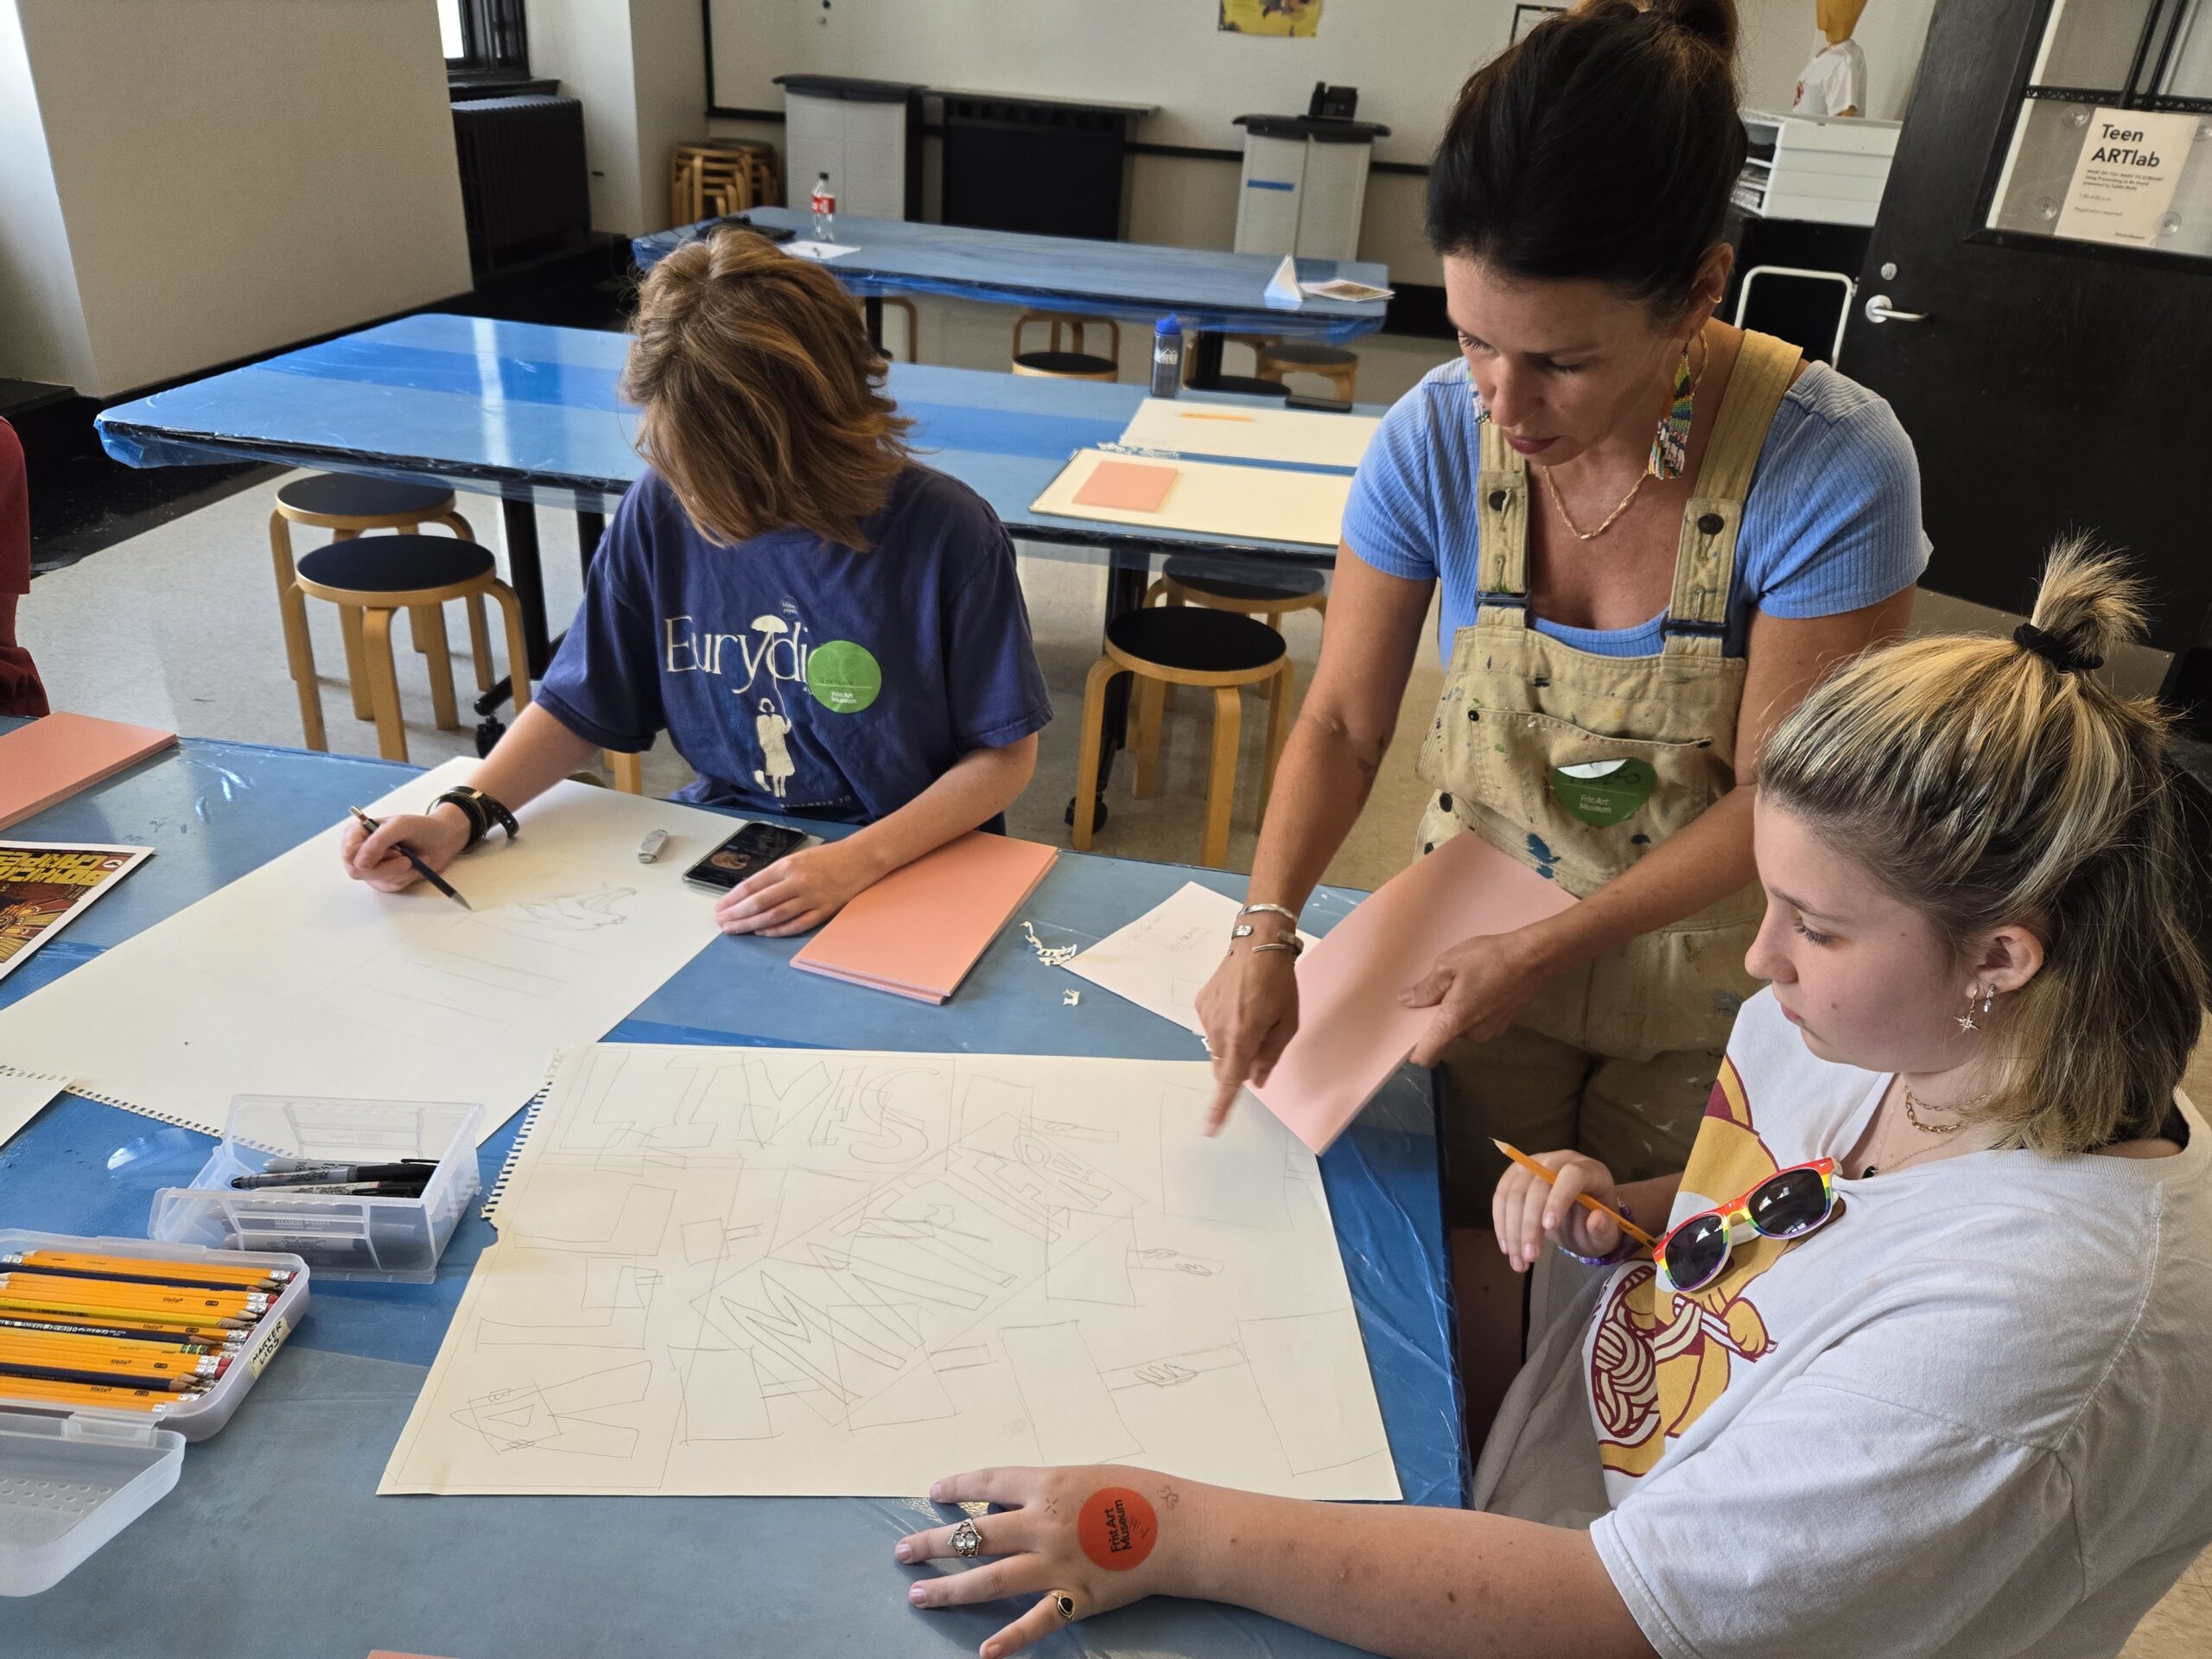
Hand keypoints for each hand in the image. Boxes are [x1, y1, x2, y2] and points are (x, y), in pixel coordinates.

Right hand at [339, 805, 469, 892]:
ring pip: (375, 880)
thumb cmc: (419, 828)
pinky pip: (390, 886)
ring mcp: (370, 868)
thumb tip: (360, 864)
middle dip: (386, 868)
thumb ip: (379, 841)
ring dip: (400, 871)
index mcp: (357, 833)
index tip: (391, 853)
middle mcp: (359, 852)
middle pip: (357, 871)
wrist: (442, 841)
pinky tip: (412, 866)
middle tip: (406, 859)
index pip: (348, 851)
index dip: (364, 856)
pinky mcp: (383, 880)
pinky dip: (405, 877)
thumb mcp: (401, 825)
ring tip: (411, 858)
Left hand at [715, 838, 880, 936]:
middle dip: (736, 914)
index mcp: (787, 865)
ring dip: (751, 924)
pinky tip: (763, 932)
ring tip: (735, 929)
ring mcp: (811, 898)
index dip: (733, 898)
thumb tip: (750, 893)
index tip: (720, 907)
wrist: (861, 858)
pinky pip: (796, 924)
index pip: (752, 885)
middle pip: (759, 903)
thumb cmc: (828, 857)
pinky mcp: (824, 910)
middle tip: (722, 922)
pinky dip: (777, 930)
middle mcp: (797, 881)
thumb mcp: (798, 858)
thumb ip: (776, 875)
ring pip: (774, 916)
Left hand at [895, 1465, 1187, 1657]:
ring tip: (918, 1595)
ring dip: (949, 1588)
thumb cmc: (1139, 1492)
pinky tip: (983, 1651)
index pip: (988, 1481)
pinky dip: (1009, 1639)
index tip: (933, 1492)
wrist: (1182, 1528)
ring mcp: (1057, 1564)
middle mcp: (1043, 1523)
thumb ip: (1044, 1489)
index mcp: (1047, 1484)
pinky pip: (1036, 1622)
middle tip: (902, 1552)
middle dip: (932, 1543)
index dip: (957, 1486)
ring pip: (990, 1579)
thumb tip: (1004, 1501)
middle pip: (975, 1535)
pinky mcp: (1076, 1598)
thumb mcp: (1085, 1474)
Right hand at [1192, 942, 1300, 1133]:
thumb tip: (1257, 1080)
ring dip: (1233, 1045)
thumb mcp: (1287, 1022)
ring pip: (1218, 1048)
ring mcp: (1205, 1016)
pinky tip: (1238, 1004)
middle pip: (1223, 1067)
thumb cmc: (1280, 983)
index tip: (1210, 1128)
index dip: (1220, 1107)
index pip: (1230, 1082)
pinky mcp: (1200, 1002)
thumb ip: (1271, 1055)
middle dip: (1238, 1067)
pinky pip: (1212, 1028)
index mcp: (1242, 1037)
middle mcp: (1218, 1030)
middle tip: (1261, 1043)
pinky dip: (1225, 1027)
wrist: (1257, 943)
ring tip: (1251, 1015)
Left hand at [1400, 928, 1553, 1065]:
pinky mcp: (1503, 1024)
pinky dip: (1473, 1010)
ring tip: (1462, 983)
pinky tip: (1480, 986)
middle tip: (1439, 989)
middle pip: (1444, 1036)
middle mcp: (1472, 1035)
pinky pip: (1478, 1022)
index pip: (1427, 1055)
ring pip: (1462, 1027)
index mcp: (1454, 1023)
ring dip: (1457, 1012)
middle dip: (1437, 1017)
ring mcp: (1489, 1032)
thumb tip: (1407, 1001)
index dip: (1413, 1052)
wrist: (1533, 957)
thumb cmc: (1488, 959)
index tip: (1406, 1039)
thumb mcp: (1448, 966)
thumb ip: (1426, 989)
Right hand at [1493, 1149, 1619, 1272]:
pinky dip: (1501, 1224)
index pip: (1571, 1175)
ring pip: (1514, 1192)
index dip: (1559, 1198)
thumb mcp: (1607, 1233)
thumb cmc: (1596, 1223)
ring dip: (1511, 1229)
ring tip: (1519, 1261)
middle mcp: (1559, 1160)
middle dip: (1529, 1224)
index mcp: (1589, 1170)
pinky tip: (1507, 1248)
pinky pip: (1501, 1196)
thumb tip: (1596, 1219)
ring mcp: (1533, 1164)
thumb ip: (1605, 1229)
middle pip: (1537, 1185)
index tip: (1549, 1227)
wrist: (1579, 1216)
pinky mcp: (1515, 1175)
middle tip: (1531, 1257)